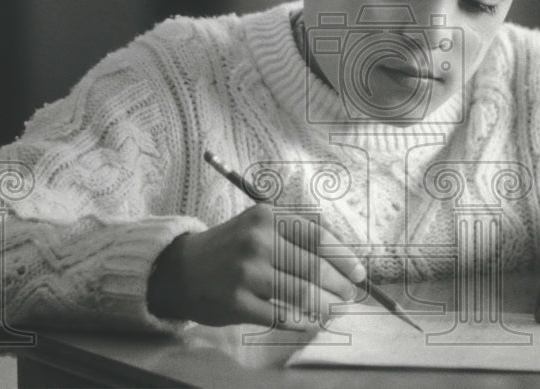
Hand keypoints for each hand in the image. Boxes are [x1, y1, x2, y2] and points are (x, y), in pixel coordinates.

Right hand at [147, 204, 365, 330]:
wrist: (180, 269)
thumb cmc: (231, 248)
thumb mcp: (258, 226)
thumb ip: (294, 235)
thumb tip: (342, 260)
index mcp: (266, 216)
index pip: (317, 236)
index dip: (343, 257)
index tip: (359, 272)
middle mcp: (257, 241)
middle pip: (313, 266)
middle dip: (339, 285)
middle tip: (351, 295)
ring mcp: (245, 272)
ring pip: (301, 293)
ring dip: (325, 306)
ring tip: (336, 312)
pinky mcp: (236, 302)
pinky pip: (280, 315)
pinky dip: (301, 322)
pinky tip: (311, 323)